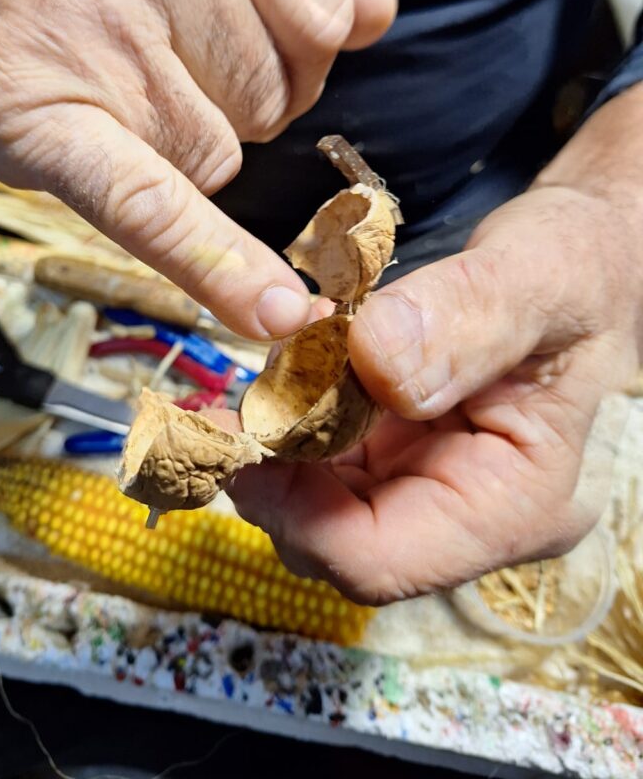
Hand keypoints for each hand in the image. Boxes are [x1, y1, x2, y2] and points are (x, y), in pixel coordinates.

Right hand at [0, 0, 395, 338]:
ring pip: (224, 155)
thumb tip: (377, 13)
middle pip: (282, 87)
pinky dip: (217, 265)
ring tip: (97, 82)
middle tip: (142, 56)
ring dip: (175, 147)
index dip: (286, 47)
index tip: (222, 34)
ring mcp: (108, 23)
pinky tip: (268, 310)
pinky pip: (161, 204)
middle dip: (231, 101)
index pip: (328, 8)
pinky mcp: (57, 119)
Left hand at [232, 181, 640, 602]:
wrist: (577, 259)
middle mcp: (468, 514)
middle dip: (277, 467)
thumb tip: (373, 359)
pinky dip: (298, 411)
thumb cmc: (576, 267)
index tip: (244, 435)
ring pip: (318, 499)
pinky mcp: (401, 452)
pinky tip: (300, 358)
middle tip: (244, 391)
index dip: (293, 512)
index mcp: (516, 504)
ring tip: (282, 356)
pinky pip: (326, 454)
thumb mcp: (537, 277)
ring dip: (281, 435)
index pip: (380, 561)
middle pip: (333, 537)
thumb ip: (466, 319)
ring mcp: (429, 486)